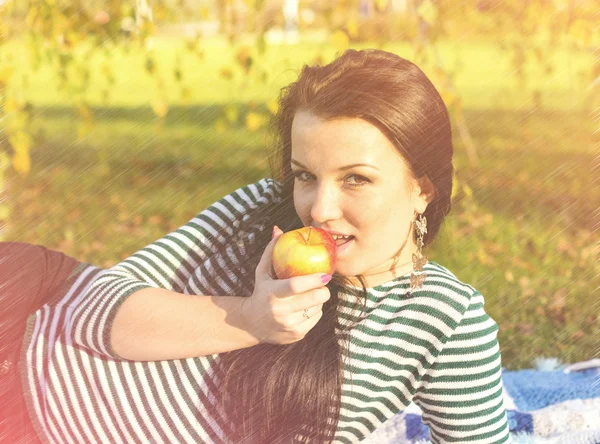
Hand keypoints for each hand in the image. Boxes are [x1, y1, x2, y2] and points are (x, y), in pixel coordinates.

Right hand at [241, 226, 332, 344]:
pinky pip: (316, 319)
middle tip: (322, 283)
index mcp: (272, 294)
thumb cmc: (261, 292)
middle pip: (313, 299)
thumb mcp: (262, 272)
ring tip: (306, 297)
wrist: (251, 325)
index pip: (295, 286)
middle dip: (323, 290)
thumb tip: (278, 229)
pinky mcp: (297, 335)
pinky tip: (303, 309)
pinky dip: (314, 311)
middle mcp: (280, 311)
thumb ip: (271, 250)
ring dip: (317, 301)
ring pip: (317, 308)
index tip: (326, 274)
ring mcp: (289, 325)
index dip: (314, 279)